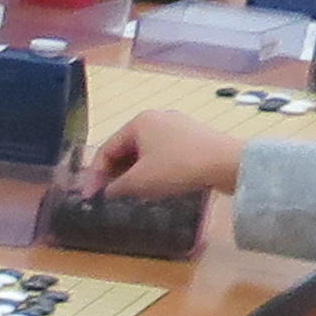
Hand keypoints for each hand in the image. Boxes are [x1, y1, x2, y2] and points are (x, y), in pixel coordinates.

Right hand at [86, 105, 248, 203]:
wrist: (226, 163)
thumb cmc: (177, 167)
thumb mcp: (140, 181)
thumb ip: (116, 187)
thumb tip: (106, 192)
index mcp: (139, 122)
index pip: (107, 149)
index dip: (95, 175)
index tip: (89, 197)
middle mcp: (156, 118)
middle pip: (126, 148)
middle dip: (114, 173)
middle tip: (108, 195)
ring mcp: (177, 126)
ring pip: (145, 151)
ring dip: (133, 172)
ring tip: (129, 193)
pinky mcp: (193, 137)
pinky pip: (163, 152)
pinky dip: (152, 168)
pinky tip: (154, 184)